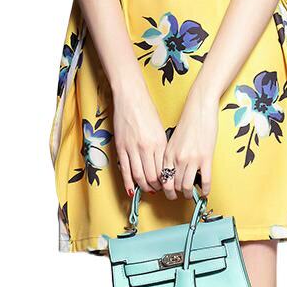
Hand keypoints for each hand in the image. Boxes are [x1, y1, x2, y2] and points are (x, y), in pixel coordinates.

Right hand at [112, 79, 166, 196]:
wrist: (130, 96)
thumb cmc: (146, 110)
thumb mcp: (159, 128)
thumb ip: (160, 147)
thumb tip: (161, 165)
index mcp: (160, 142)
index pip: (164, 170)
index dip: (165, 181)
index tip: (166, 185)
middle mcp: (147, 147)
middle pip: (152, 177)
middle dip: (155, 187)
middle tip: (157, 190)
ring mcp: (132, 148)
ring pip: (138, 176)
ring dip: (143, 187)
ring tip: (146, 190)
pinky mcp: (121, 147)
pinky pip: (125, 170)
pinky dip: (128, 183)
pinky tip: (131, 190)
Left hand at [161, 85, 218, 199]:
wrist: (199, 108)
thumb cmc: (188, 121)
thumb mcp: (174, 140)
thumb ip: (171, 155)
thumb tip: (173, 171)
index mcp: (167, 153)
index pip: (163, 179)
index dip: (165, 189)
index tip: (170, 193)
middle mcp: (177, 158)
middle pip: (174, 186)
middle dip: (177, 194)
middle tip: (181, 195)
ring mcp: (192, 159)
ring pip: (187, 187)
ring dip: (189, 194)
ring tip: (192, 194)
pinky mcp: (206, 158)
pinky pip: (205, 182)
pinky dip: (204, 191)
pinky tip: (205, 192)